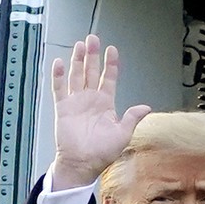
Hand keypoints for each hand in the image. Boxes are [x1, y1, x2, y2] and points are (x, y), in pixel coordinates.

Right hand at [47, 34, 150, 188]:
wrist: (82, 164)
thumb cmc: (102, 153)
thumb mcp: (122, 134)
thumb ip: (132, 118)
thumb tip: (146, 107)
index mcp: (105, 104)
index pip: (108, 78)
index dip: (110, 64)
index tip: (112, 50)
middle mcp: (90, 100)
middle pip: (91, 72)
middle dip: (92, 55)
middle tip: (93, 39)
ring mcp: (76, 102)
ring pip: (76, 76)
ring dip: (77, 60)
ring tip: (79, 45)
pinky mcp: (63, 108)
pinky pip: (59, 88)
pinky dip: (59, 76)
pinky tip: (60, 63)